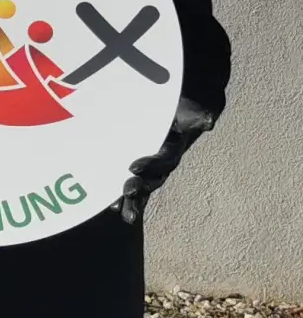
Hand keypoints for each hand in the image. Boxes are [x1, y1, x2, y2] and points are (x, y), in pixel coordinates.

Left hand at [118, 98, 214, 224]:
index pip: (163, 160)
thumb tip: (207, 120)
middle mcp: (162, 162)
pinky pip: (131, 183)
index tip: (132, 167)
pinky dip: (121, 195)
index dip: (151, 164)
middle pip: (152, 180)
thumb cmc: (185, 108)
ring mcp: (150, 167)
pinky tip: (110, 206)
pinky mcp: (138, 166)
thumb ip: (198, 115)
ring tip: (116, 210)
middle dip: (139, 189)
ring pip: (141, 186)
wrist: (179, 107)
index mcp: (174, 150)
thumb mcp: (193, 110)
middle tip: (126, 194)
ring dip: (130, 200)